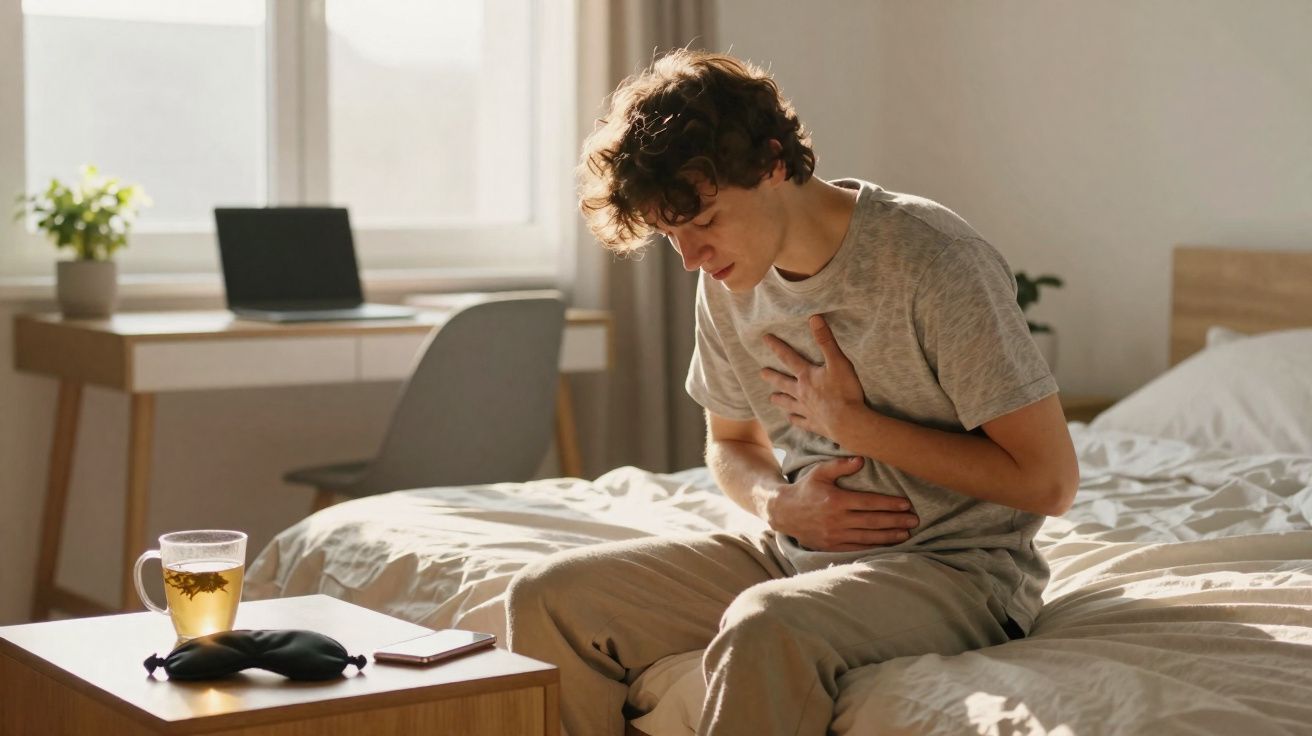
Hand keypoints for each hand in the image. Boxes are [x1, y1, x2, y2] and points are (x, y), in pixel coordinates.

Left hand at [761, 314, 866, 444]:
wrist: (847, 422)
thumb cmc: (844, 391)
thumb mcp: (838, 362)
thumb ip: (826, 341)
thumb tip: (814, 318)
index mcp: (807, 376)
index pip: (789, 358)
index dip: (777, 346)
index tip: (765, 339)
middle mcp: (802, 393)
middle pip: (784, 382)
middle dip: (772, 376)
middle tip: (762, 372)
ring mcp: (806, 410)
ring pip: (788, 403)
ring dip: (780, 399)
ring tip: (771, 398)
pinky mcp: (814, 424)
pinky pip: (801, 421)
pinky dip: (795, 419)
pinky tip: (790, 419)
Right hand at [767, 456, 918, 551]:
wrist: (783, 512)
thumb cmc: (804, 489)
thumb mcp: (819, 472)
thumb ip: (840, 466)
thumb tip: (862, 459)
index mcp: (836, 500)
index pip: (869, 503)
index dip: (889, 504)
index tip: (906, 504)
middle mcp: (837, 519)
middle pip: (873, 521)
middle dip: (896, 520)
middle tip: (914, 520)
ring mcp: (834, 535)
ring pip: (868, 537)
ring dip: (889, 536)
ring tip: (906, 533)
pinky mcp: (832, 546)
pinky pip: (857, 549)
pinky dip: (874, 548)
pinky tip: (888, 545)